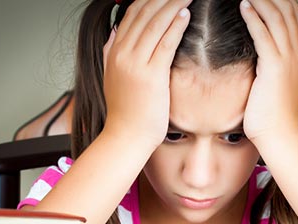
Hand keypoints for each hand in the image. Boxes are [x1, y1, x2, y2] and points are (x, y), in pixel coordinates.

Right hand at [102, 0, 191, 148]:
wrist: (125, 137)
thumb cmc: (127, 112)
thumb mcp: (112, 77)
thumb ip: (112, 53)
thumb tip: (115, 33)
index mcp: (114, 51)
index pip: (132, 14)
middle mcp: (122, 53)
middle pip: (144, 13)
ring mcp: (135, 63)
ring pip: (155, 23)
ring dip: (173, 4)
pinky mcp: (151, 75)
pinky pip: (165, 43)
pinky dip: (175, 25)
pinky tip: (185, 13)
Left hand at [239, 0, 297, 141]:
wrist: (282, 136)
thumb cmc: (276, 119)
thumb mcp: (280, 89)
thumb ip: (274, 72)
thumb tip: (262, 67)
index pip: (296, 20)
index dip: (285, 2)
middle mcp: (297, 54)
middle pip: (289, 12)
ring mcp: (288, 59)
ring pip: (277, 17)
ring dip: (262, 0)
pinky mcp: (274, 66)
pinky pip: (263, 33)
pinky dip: (254, 16)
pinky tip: (243, 4)